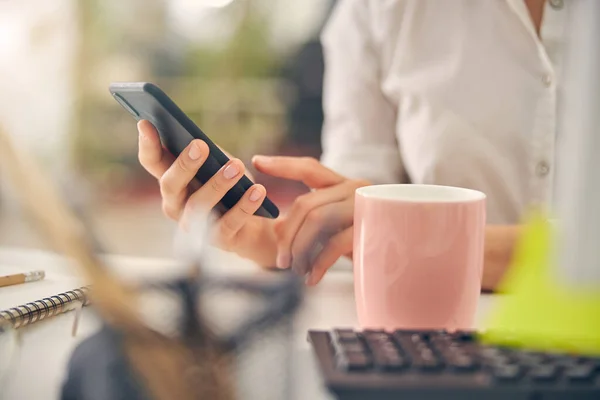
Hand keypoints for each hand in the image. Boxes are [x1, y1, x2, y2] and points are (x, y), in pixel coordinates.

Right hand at [137, 120, 276, 265]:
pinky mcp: (218, 240)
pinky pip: (229, 223)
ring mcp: (194, 226)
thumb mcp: (220, 165)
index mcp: (172, 182)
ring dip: (217, 184)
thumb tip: (200, 142)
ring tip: (236, 166)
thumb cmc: (231, 188)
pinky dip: (244, 206)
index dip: (147, 144)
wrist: (255, 226)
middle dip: (184, 164)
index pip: (152, 162)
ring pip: (198, 206)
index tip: (146, 122)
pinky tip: (258, 190)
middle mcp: (175, 205)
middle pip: (170, 185)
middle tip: (200, 145)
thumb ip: (208, 154)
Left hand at [252, 156, 369, 284]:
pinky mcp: (372, 227)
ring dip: (299, 248)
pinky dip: (318, 263)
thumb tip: (282, 229)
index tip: (256, 161)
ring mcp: (365, 204)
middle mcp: (355, 187)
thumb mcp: (344, 225)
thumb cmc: (373, 238)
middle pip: (307, 203)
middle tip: (280, 261)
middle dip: (287, 234)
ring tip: (294, 270)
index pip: (309, 168)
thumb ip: (319, 219)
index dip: (283, 165)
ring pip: (318, 219)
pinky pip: (335, 243)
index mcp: (344, 184)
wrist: (415, 250)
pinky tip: (312, 278)